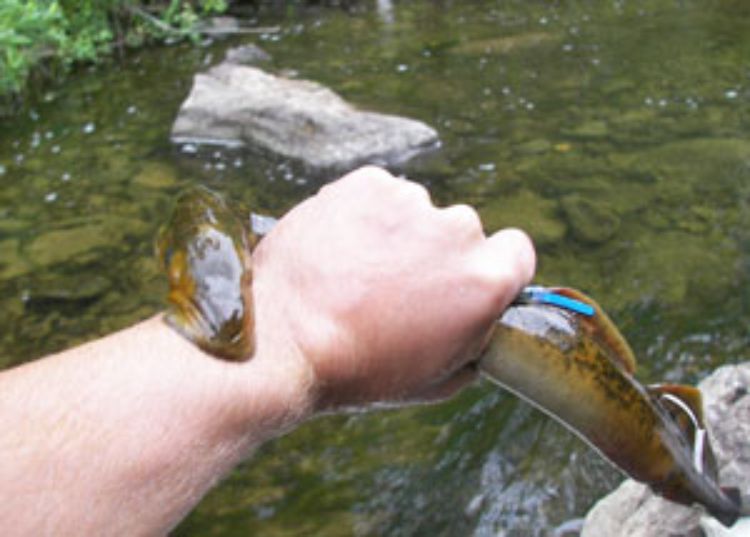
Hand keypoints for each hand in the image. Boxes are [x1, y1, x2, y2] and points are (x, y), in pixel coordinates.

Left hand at [251, 166, 535, 409]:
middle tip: (394, 288)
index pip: (516, 251)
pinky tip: (338, 249)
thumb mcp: (438, 380)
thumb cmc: (360, 370)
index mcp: (487, 278)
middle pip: (461, 231)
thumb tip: (480, 324)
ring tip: (355, 273)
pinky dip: (363, 215)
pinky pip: (377, 195)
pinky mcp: (365, 184)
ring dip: (397, 233)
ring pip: (415, 212)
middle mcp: (458, 229)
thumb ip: (477, 342)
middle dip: (437, 254)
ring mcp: (409, 201)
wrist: (283, 342)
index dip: (492, 267)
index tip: (463, 281)